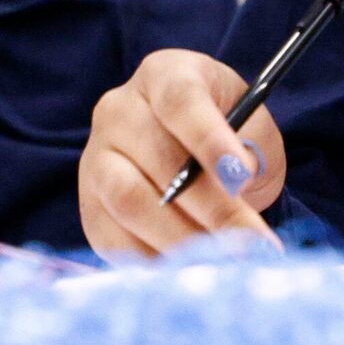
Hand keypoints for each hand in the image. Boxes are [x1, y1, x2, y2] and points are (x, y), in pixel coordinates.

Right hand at [79, 48, 285, 261]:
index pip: (180, 101)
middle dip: (212, 210)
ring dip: (184, 241)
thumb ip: (253, 147)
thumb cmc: (229, 131)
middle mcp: (118, 111)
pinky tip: (193, 269)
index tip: (241, 176)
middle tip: (253, 243)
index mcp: (164, 75)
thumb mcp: (253, 125)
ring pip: (131, 205)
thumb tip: (239, 182)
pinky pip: (115, 242)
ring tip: (227, 262)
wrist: (188, 149)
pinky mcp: (89, 207)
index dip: (210, 139)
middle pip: (158, 162)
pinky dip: (156, 262)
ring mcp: (96, 159)